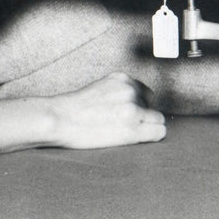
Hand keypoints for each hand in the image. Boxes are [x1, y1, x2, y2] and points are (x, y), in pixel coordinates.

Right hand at [0, 72, 166, 153]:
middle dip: (144, 115)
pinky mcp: (132, 127)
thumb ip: (120, 92)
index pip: (146, 93)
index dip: (140, 106)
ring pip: (158, 119)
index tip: (129, 115)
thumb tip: (136, 104)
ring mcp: (133, 108)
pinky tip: (138, 139)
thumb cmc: (76, 109)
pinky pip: (158, 132)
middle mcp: (131, 90)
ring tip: (127, 133)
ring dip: (147, 127)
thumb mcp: (101, 89)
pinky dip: (153, 137)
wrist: (60, 119)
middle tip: (126, 126)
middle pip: (153, 105)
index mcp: (123, 79)